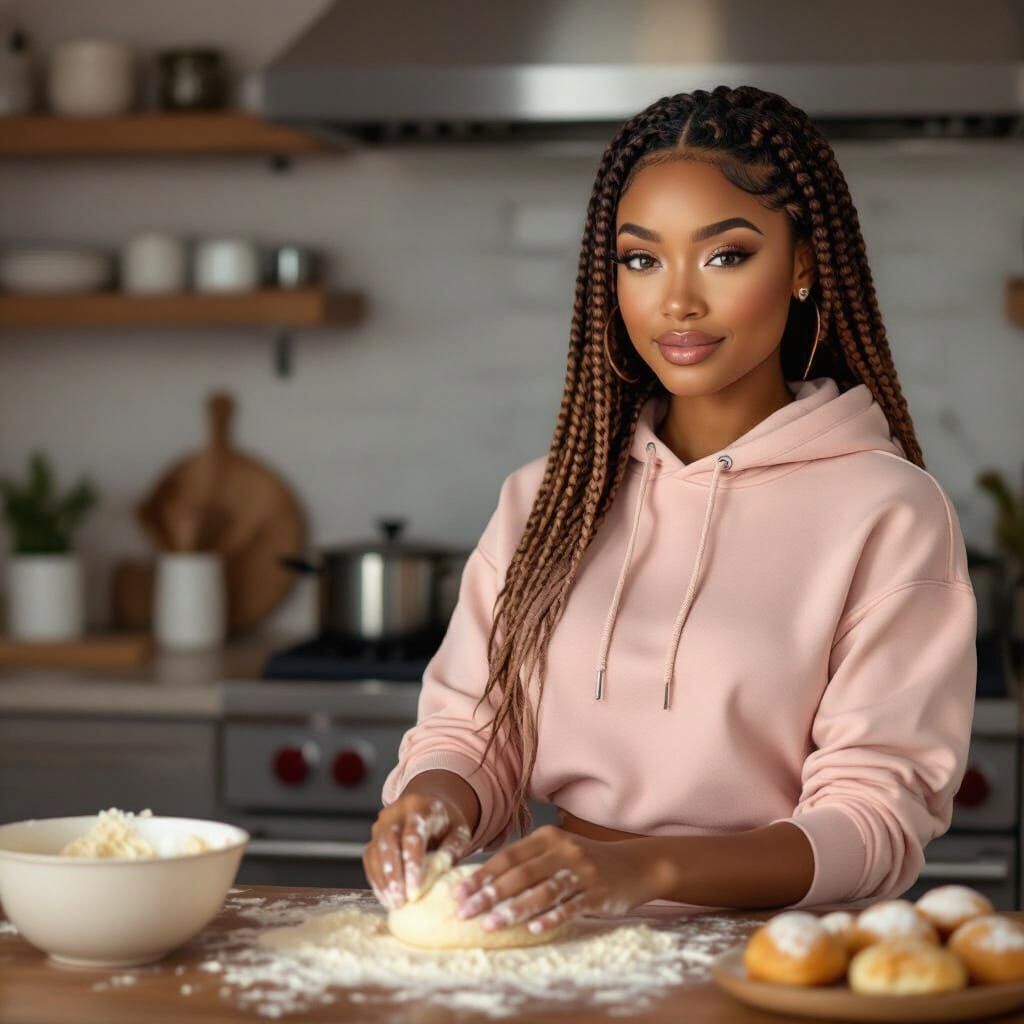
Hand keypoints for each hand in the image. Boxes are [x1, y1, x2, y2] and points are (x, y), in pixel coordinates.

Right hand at [363, 793, 473, 909]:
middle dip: (394, 875)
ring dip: (383, 880)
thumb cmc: (446, 825)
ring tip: (394, 903)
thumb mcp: (459, 832)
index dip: (412, 864)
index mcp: (421, 807)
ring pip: (375, 851)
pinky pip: (369, 859)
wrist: (429, 809)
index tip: (415, 890)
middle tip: (401, 901)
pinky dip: (376, 879)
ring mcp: (382, 824)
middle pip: (389, 842)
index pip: (413, 835)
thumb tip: (441, 873)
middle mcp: (396, 812)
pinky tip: (386, 897)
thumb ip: (453, 849)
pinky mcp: (374, 838)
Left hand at [451, 825, 656, 935]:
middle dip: (489, 895)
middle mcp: (563, 850)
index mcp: (548, 837)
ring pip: (542, 891)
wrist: (635, 865)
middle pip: (520, 874)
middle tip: (465, 912)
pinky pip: (571, 905)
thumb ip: (527, 861)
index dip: (482, 875)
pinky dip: (551, 917)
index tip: (458, 893)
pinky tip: (534, 929)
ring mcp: (582, 871)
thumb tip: (484, 882)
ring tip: (490, 925)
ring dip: (514, 909)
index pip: (508, 856)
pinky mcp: (598, 893)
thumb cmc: (586, 860)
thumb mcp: (557, 850)